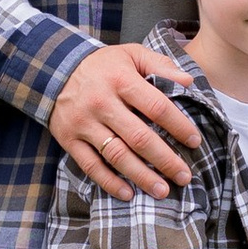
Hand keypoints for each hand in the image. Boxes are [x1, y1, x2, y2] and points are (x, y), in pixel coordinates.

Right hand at [49, 42, 202, 198]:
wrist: (53, 69)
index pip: (157, 107)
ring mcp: (84, 123)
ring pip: (117, 155)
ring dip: (142, 176)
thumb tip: (189, 82)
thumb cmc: (102, 65)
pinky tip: (128, 194)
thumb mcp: (131, 54)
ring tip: (162, 190)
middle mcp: (102, 103)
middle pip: (139, 137)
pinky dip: (109, 182)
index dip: (179, 126)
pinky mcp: (69, 139)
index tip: (194, 142)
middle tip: (184, 176)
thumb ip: (160, 65)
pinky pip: (91, 165)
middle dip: (165, 160)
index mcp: (121, 80)